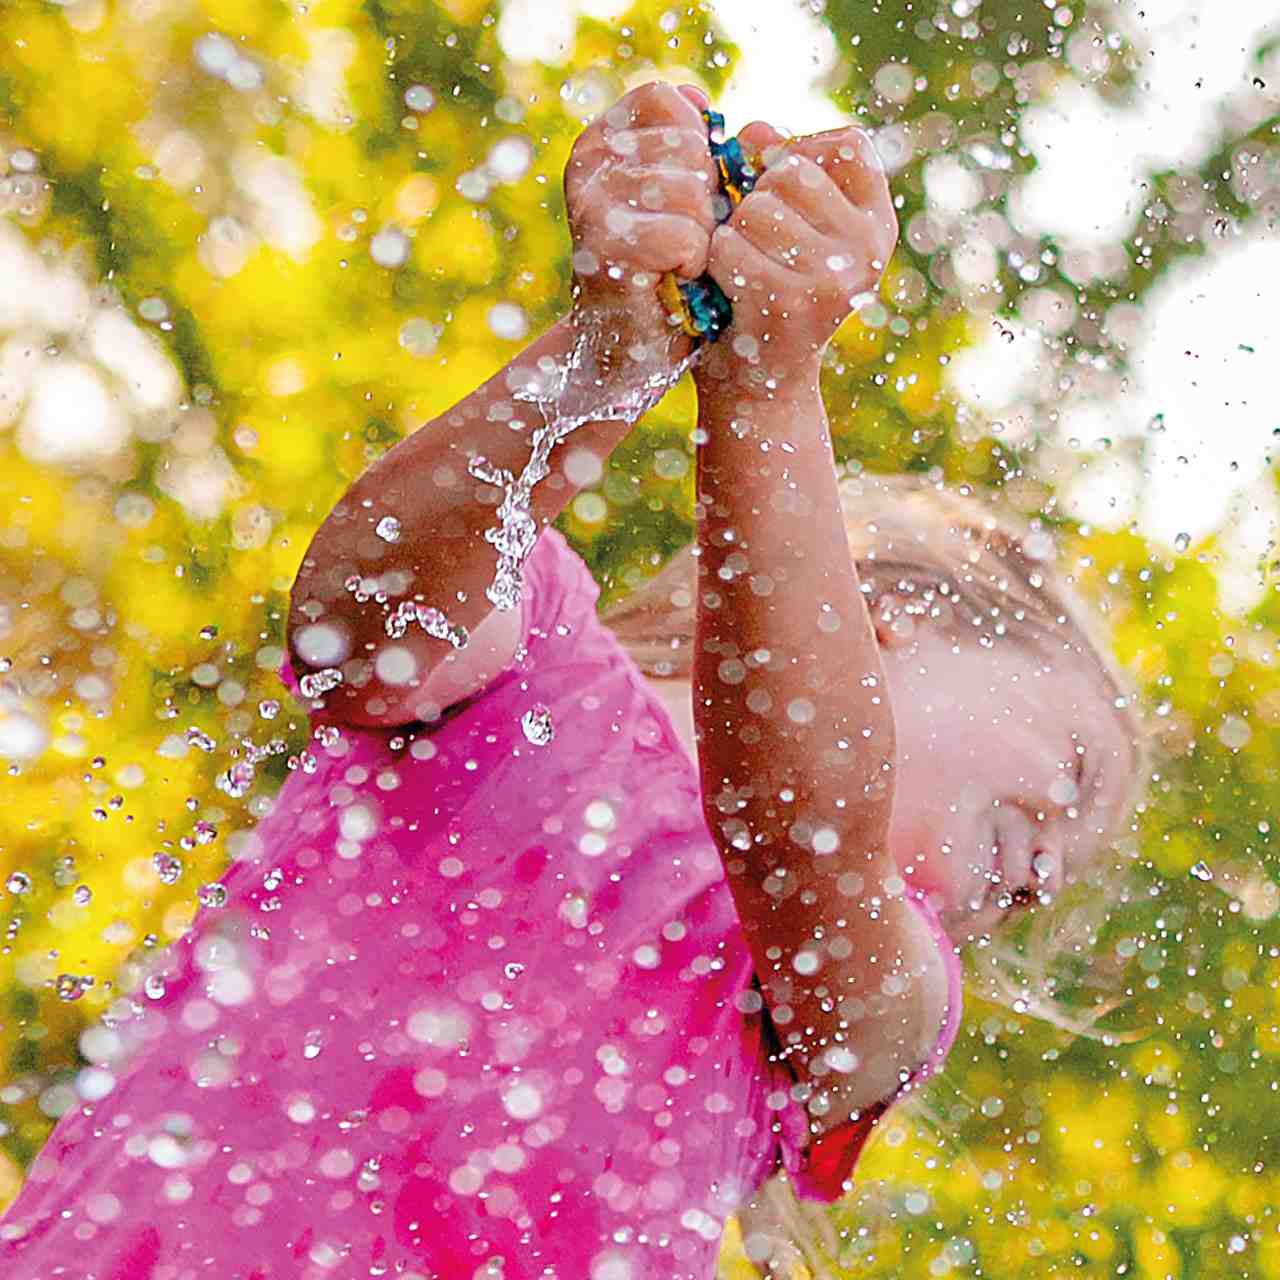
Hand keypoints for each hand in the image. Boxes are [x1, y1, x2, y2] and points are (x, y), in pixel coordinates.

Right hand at [565, 80, 718, 366]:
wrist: (630, 350)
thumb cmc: (666, 271)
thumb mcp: (682, 196)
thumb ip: (695, 148)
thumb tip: (716, 109)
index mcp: (601, 139)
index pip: (668, 101)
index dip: (697, 149)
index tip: (685, 196)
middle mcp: (587, 162)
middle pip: (688, 147)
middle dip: (704, 199)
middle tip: (681, 240)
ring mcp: (591, 202)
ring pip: (691, 192)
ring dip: (701, 235)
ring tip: (677, 261)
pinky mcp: (604, 247)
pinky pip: (685, 237)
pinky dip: (693, 264)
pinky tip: (675, 280)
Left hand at [692, 123, 897, 399]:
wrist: (760, 390)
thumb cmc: (767, 296)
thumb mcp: (790, 229)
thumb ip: (779, 171)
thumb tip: (758, 129)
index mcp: (878, 227)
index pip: (848, 143)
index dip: (803, 150)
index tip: (779, 188)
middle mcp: (867, 251)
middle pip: (792, 171)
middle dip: (756, 200)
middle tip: (756, 248)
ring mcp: (833, 277)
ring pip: (755, 208)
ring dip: (732, 234)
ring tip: (742, 271)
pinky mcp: (789, 302)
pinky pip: (729, 247)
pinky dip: (714, 265)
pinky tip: (726, 292)